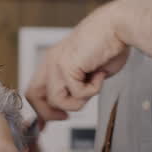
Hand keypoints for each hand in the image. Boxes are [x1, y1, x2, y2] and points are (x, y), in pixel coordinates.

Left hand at [25, 3, 129, 120]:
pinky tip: (99, 73)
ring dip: (79, 101)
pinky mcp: (66, 65)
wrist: (118, 26)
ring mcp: (56, 63)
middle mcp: (50, 62)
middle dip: (48, 114)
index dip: (40, 111)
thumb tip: (72, 105)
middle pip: (33, 97)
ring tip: (94, 84)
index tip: (46, 125)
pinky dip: (93, 89)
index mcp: (53, 62)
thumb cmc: (109, 46)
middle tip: (65, 117)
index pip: (34, 91)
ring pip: (57, 100)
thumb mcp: (89, 74)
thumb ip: (78, 88)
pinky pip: (77, 93)